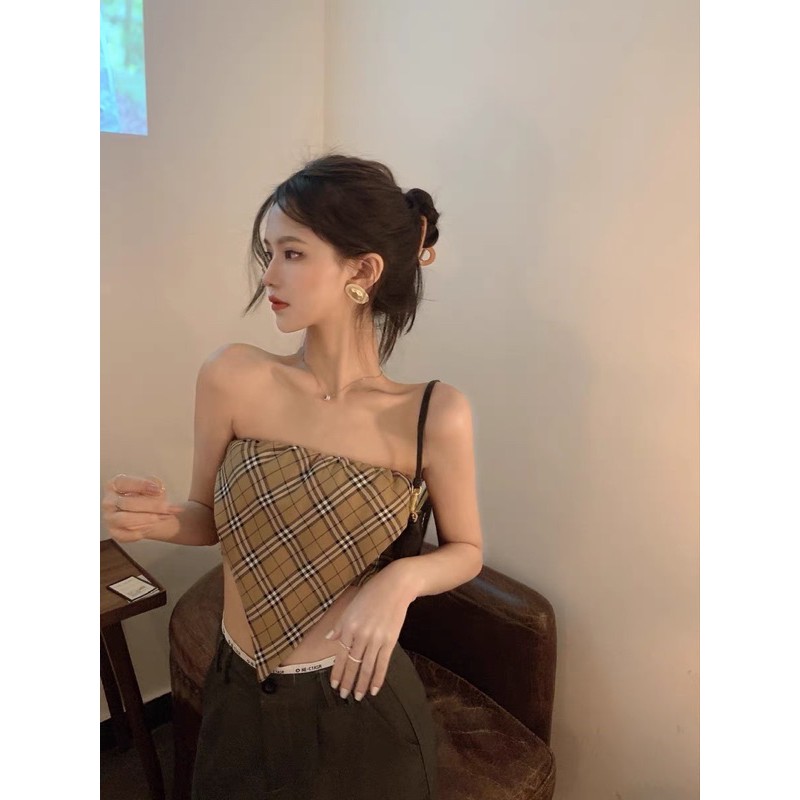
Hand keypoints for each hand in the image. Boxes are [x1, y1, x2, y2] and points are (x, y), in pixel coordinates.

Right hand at [102, 473, 183, 542]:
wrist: (151, 513)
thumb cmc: (149, 496)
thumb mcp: (153, 485)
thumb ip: (154, 485)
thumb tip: (158, 490)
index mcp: (115, 484)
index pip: (124, 483)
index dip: (142, 486)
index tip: (159, 490)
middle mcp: (108, 501)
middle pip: (127, 503)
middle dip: (151, 506)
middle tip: (168, 508)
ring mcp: (109, 518)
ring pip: (126, 520)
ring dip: (147, 519)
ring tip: (164, 516)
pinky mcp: (114, 533)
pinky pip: (127, 535)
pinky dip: (142, 531)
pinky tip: (153, 525)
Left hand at [325, 565, 414, 700]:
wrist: (395, 586)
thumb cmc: (371, 594)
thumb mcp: (350, 606)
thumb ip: (340, 625)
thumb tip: (330, 638)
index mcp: (348, 626)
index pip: (340, 655)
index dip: (337, 672)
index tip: (334, 685)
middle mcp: (360, 635)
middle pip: (352, 664)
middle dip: (348, 682)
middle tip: (344, 696)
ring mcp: (376, 639)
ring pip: (367, 667)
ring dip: (362, 684)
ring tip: (358, 696)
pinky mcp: (390, 641)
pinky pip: (382, 664)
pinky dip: (378, 678)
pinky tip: (375, 689)